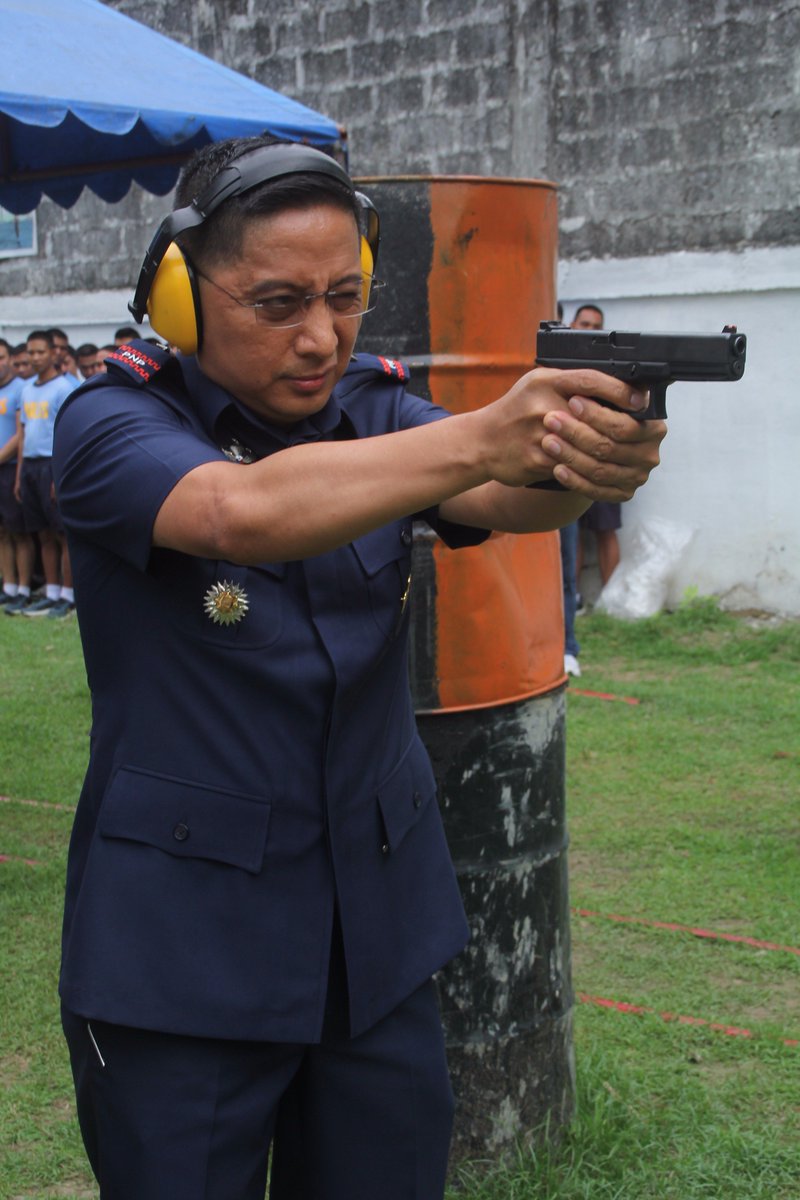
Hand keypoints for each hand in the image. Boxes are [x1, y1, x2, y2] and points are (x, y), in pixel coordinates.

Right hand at [476, 367, 655, 490]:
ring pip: (586, 446)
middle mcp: (541, 405)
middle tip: (638, 433)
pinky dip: (586, 470)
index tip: (640, 400)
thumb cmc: (515, 413)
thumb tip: (618, 387)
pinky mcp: (535, 460)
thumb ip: (571, 384)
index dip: (620, 390)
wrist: (481, 443)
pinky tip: (597, 469)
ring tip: (622, 454)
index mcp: (545, 381)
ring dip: (606, 452)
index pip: (591, 380)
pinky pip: (571, 467)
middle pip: (594, 418)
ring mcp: (537, 434)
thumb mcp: (538, 385)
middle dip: (619, 428)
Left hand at [539, 390, 665, 500]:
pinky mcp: (622, 494)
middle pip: (609, 447)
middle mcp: (649, 454)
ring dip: (571, 455)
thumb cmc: (598, 417)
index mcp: (653, 427)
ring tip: (548, 441)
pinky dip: (575, 480)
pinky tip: (557, 468)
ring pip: (600, 469)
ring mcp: (637, 477)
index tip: (572, 401)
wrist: (593, 448)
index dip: (596, 414)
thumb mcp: (607, 399)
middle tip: (551, 420)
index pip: (624, 424)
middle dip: (577, 432)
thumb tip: (607, 377)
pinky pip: (596, 490)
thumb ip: (608, 391)